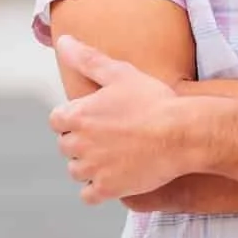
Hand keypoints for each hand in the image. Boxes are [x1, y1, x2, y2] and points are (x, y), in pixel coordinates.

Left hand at [47, 35, 188, 204]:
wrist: (181, 133)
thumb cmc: (153, 101)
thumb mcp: (120, 73)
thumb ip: (87, 59)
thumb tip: (63, 41)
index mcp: (78, 114)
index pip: (57, 120)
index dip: (73, 118)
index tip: (92, 118)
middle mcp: (80, 143)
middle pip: (66, 146)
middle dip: (80, 141)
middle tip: (107, 136)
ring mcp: (93, 168)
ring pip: (76, 171)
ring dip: (88, 166)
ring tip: (111, 157)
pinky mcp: (109, 189)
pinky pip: (89, 195)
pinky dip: (97, 189)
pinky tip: (113, 178)